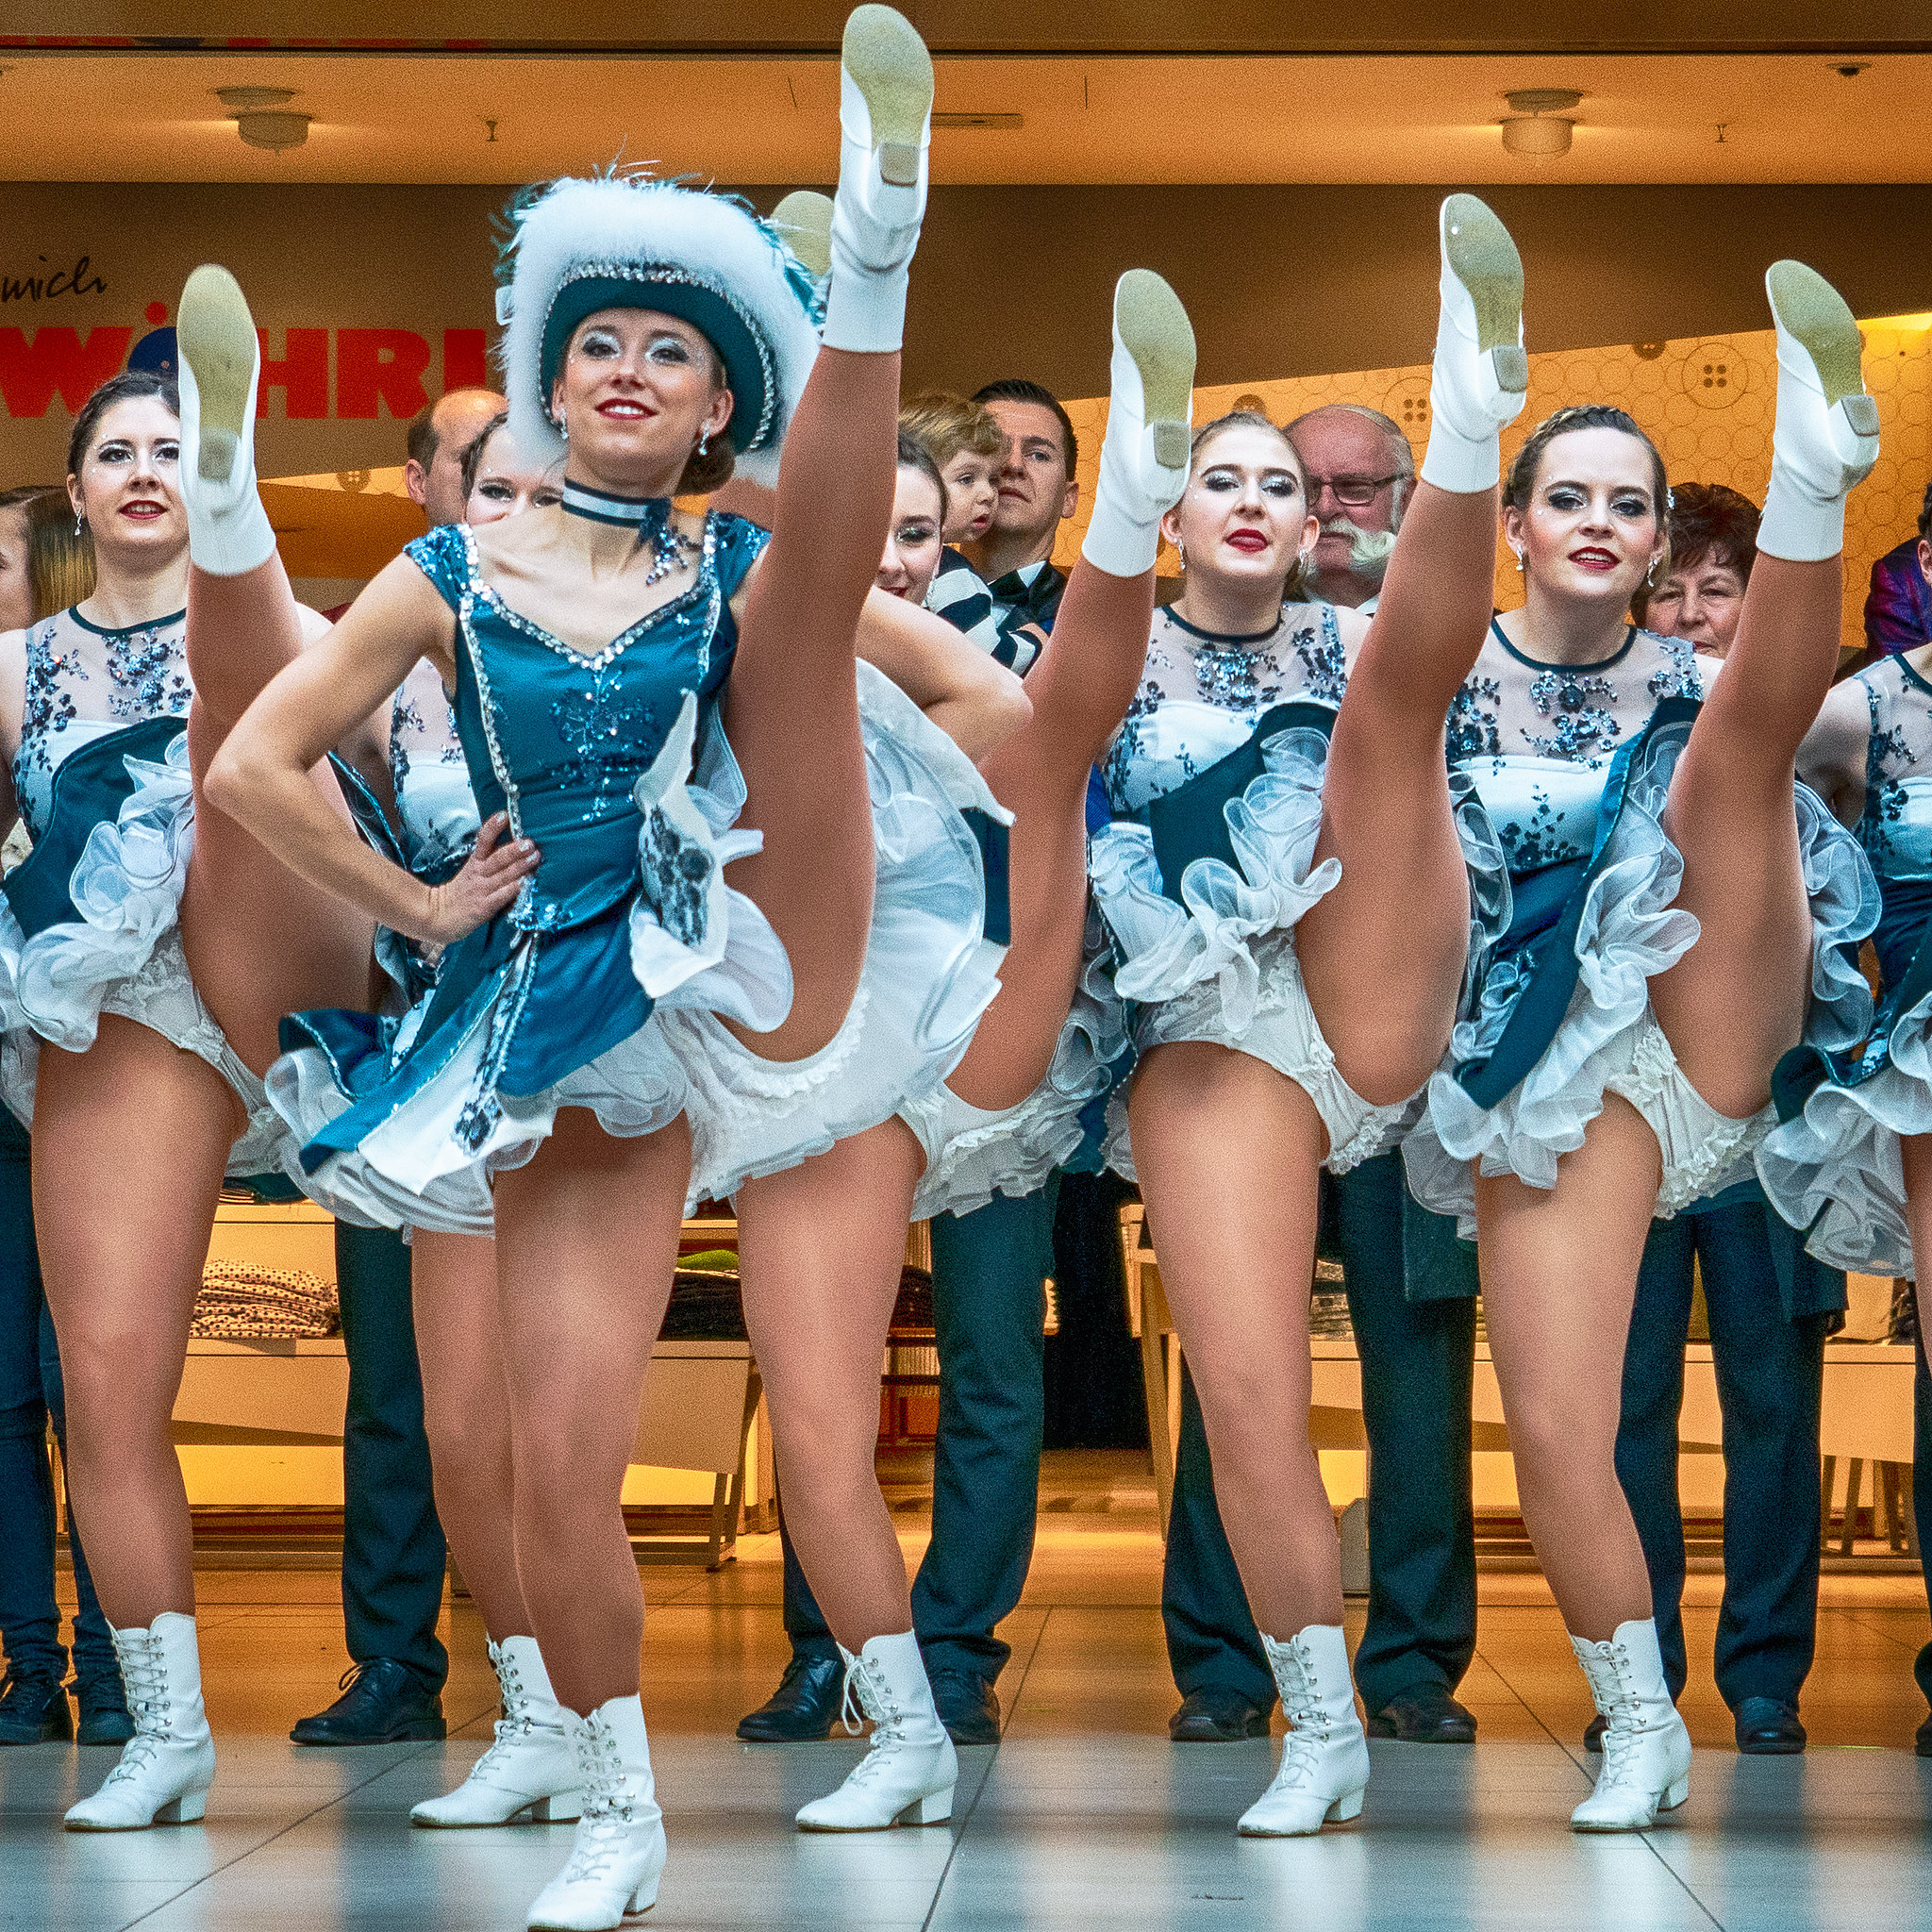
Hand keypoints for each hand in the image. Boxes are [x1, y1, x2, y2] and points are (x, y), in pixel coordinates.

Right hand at [419, 812, 538, 943]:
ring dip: (521, 866)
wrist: (437, 918)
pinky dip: (513, 889)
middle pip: (497, 858)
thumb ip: (487, 861)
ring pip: (504, 875)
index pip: (483, 841)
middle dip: (514, 849)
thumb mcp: (469, 872)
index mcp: (474, 864)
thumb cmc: (458, 895)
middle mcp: (479, 875)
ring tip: (535, 857)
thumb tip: (511, 847)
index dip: (493, 828)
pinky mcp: (484, 907)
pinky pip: (501, 896)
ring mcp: (482, 890)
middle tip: (528, 842)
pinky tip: (524, 883)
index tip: (503, 815)